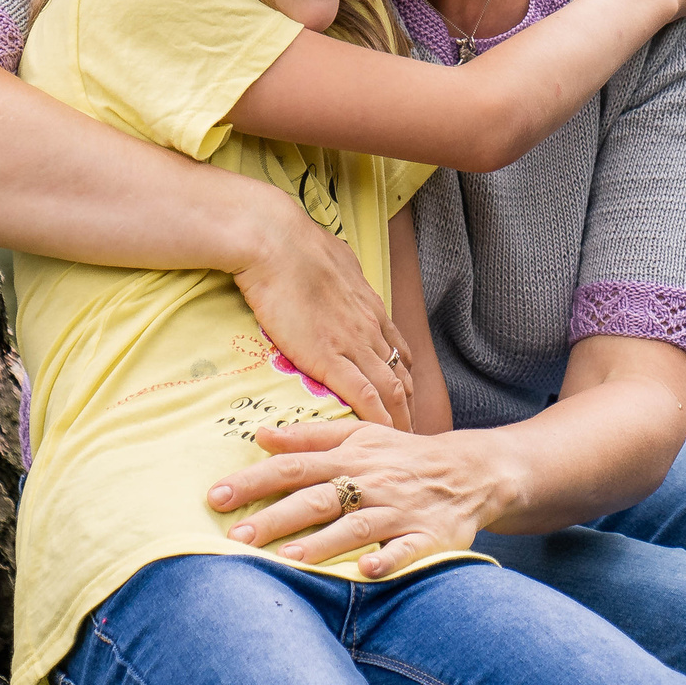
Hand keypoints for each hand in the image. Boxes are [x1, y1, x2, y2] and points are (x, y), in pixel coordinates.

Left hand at [207, 418, 507, 576]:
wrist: (471, 470)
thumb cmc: (403, 456)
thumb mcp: (360, 436)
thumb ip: (310, 438)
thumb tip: (260, 434)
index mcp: (350, 458)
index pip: (294, 467)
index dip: (254, 480)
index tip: (216, 495)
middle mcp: (370, 483)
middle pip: (317, 499)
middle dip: (276, 518)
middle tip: (236, 538)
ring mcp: (399, 511)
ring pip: (357, 526)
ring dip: (323, 543)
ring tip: (289, 560)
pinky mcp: (428, 536)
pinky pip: (408, 550)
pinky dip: (389, 559)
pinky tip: (368, 570)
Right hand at [227, 191, 413, 429]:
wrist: (274, 241)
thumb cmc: (294, 242)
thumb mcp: (333, 257)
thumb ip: (341, 274)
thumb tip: (337, 268)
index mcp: (369, 306)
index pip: (397, 350)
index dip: (403, 377)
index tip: (405, 399)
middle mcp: (370, 327)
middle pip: (401, 375)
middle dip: (409, 406)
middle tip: (411, 432)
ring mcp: (353, 343)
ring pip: (390, 389)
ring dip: (399, 419)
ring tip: (402, 443)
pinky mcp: (329, 356)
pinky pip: (363, 395)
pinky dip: (376, 418)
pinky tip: (381, 436)